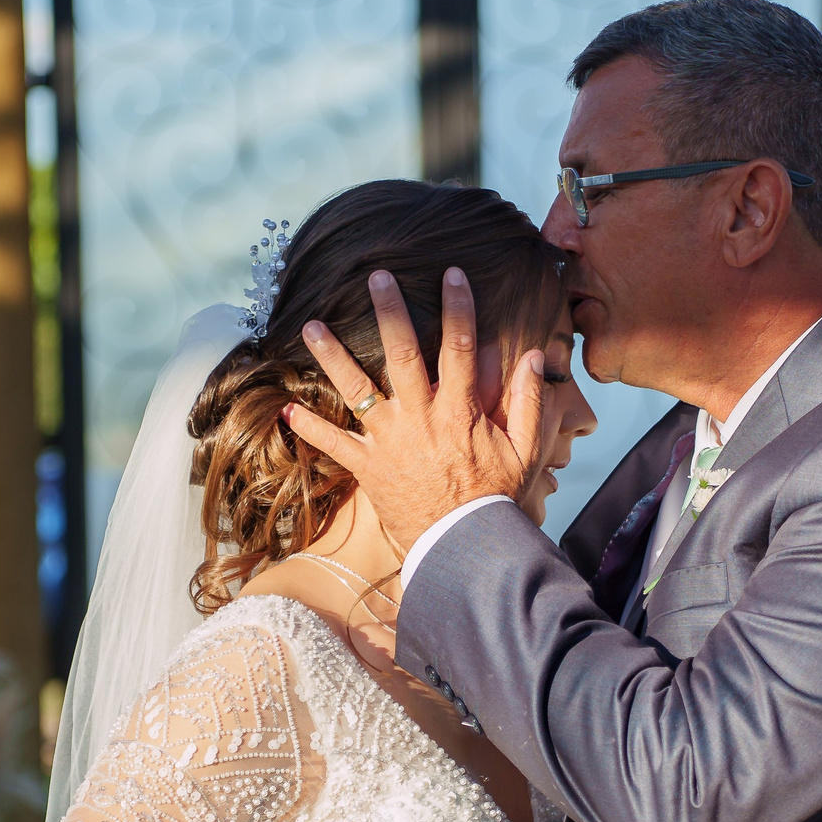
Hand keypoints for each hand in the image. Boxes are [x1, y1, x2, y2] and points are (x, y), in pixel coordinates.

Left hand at [285, 267, 548, 550]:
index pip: (460, 346)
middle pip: (402, 353)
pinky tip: (288, 410)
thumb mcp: (524, 452)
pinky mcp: (368, 467)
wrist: (461, 546)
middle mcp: (420, 417)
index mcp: (459, 409)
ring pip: (357, 388)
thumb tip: (534, 358)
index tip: (451, 274)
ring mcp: (390, 440)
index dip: (458, 306)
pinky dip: (311, 428)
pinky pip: (334, 444)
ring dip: (333, 356)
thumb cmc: (494, 500)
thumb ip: (529, 404)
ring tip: (311, 325)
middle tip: (375, 277)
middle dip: (389, 311)